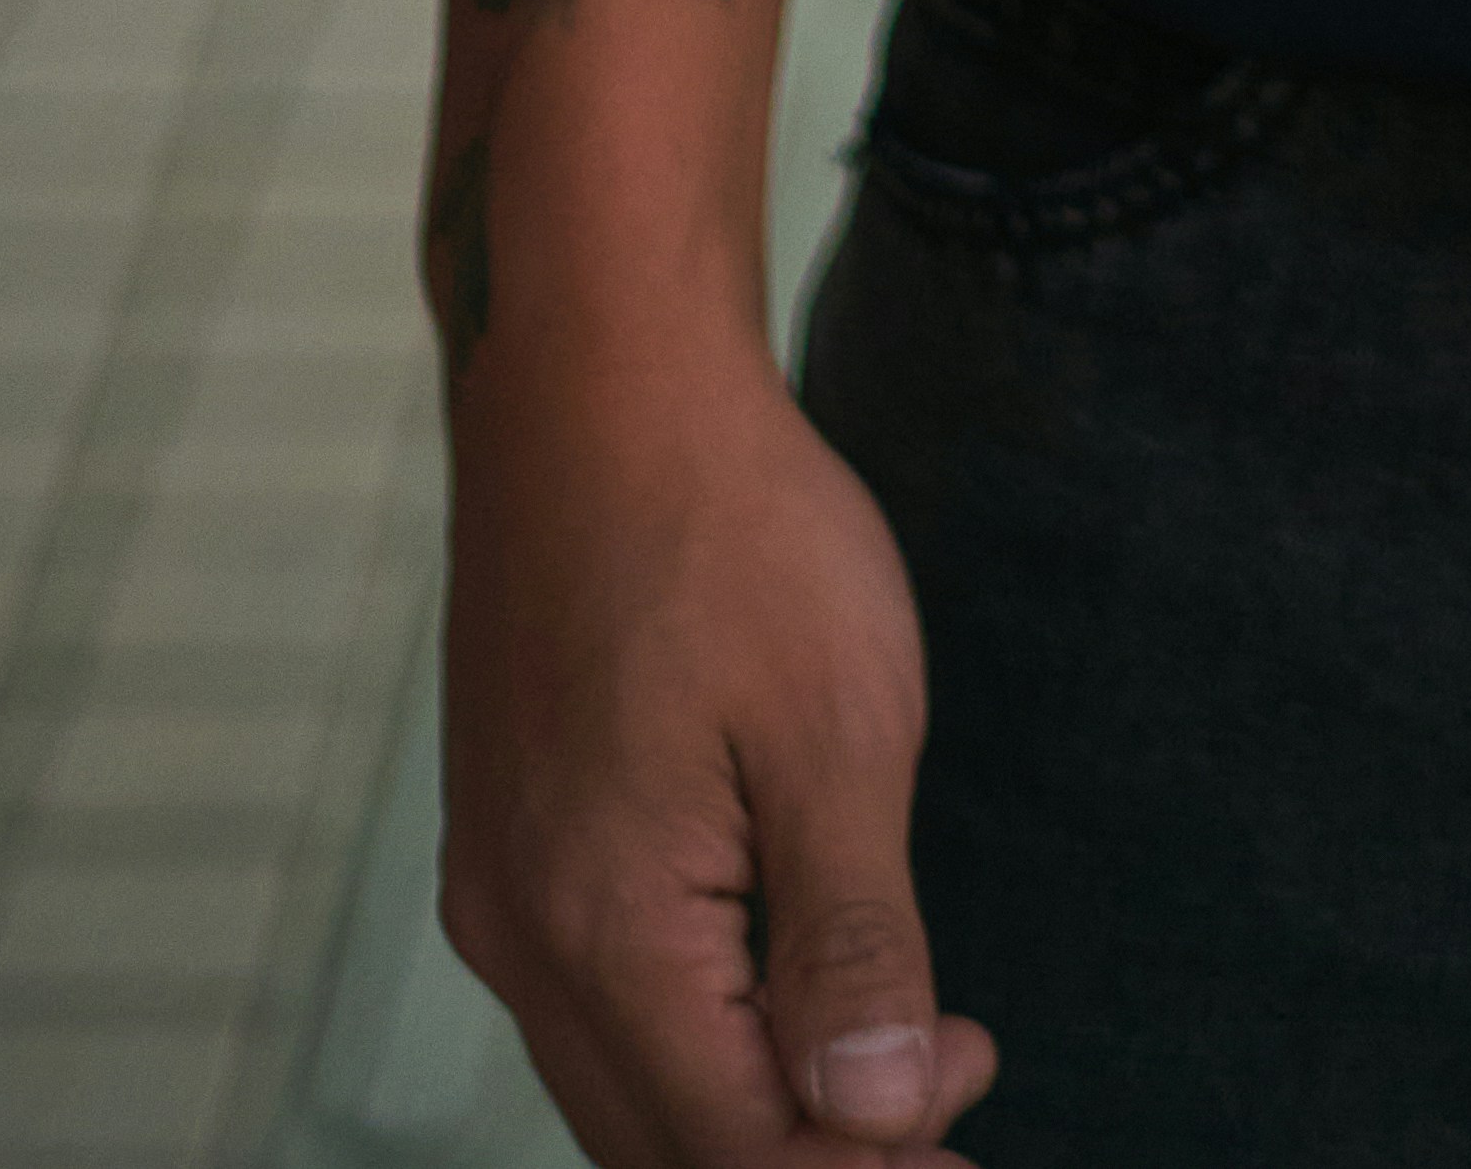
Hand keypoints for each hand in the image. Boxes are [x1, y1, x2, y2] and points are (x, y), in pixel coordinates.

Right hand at [441, 341, 998, 1164]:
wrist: (600, 380)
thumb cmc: (732, 529)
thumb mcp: (838, 730)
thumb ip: (850, 944)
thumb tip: (873, 1116)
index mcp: (603, 928)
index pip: (736, 1151)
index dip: (862, 1167)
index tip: (972, 1127)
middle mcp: (521, 939)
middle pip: (665, 1149)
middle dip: (814, 1155)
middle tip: (955, 1100)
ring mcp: (498, 892)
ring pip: (623, 1088)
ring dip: (755, 1108)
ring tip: (903, 1058)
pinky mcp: (506, 843)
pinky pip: (595, 1008)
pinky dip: (696, 1038)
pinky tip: (789, 986)